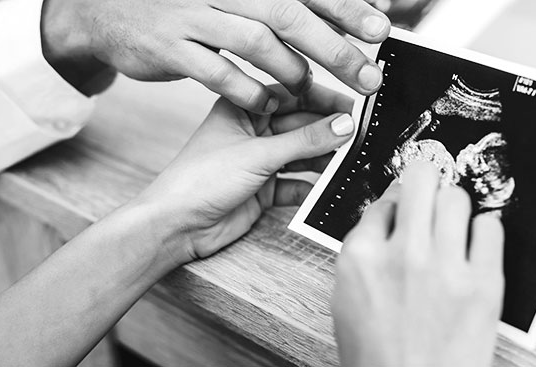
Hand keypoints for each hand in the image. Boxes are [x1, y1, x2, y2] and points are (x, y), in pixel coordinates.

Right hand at [41, 0, 389, 109]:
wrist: (115, 15)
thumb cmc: (191, 15)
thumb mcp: (234, 4)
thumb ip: (281, 13)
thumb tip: (338, 20)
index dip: (345, 6)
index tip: (382, 28)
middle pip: (289, 13)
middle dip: (334, 45)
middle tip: (368, 75)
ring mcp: (194, 17)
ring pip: (255, 41)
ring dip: (291, 71)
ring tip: (311, 92)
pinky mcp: (172, 48)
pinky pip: (216, 72)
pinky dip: (247, 91)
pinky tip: (265, 105)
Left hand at [136, 84, 354, 262]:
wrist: (176, 226)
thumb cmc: (199, 180)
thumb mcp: (258, 154)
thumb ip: (304, 141)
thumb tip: (343, 125)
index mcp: (242, 109)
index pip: (291, 95)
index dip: (323, 98)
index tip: (354, 106)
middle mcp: (252, 132)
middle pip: (300, 125)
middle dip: (328, 131)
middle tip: (359, 136)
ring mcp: (258, 162)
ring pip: (301, 155)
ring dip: (323, 159)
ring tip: (350, 160)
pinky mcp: (262, 190)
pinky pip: (295, 183)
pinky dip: (311, 186)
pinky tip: (328, 187)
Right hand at [331, 162, 504, 366]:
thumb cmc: (378, 356)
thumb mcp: (347, 300)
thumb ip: (363, 254)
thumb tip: (385, 217)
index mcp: (361, 258)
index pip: (382, 201)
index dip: (395, 203)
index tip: (404, 207)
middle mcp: (401, 254)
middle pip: (420, 180)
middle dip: (424, 180)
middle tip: (429, 191)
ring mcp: (444, 267)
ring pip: (455, 197)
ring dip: (453, 205)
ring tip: (452, 223)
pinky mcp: (483, 284)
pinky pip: (491, 227)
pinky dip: (484, 229)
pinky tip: (475, 244)